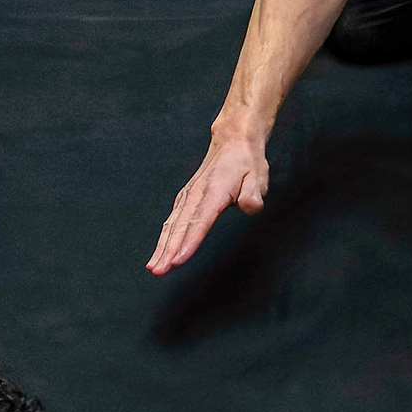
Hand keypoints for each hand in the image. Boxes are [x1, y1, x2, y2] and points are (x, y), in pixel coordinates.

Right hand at [146, 130, 271, 274]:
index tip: (178, 260)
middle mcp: (196, 194)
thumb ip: (253, 194)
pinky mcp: (185, 198)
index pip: (200, 222)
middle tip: (158, 271)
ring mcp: (188, 196)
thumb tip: (250, 206)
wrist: (233, 141)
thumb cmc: (246, 162)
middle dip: (167, 250)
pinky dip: (164, 237)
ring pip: (172, 225)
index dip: (189, 242)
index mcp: (214, 192)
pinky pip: (172, 221)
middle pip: (180, 227)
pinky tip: (159, 252)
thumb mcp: (258, 176)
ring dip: (161, 247)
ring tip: (153, 267)